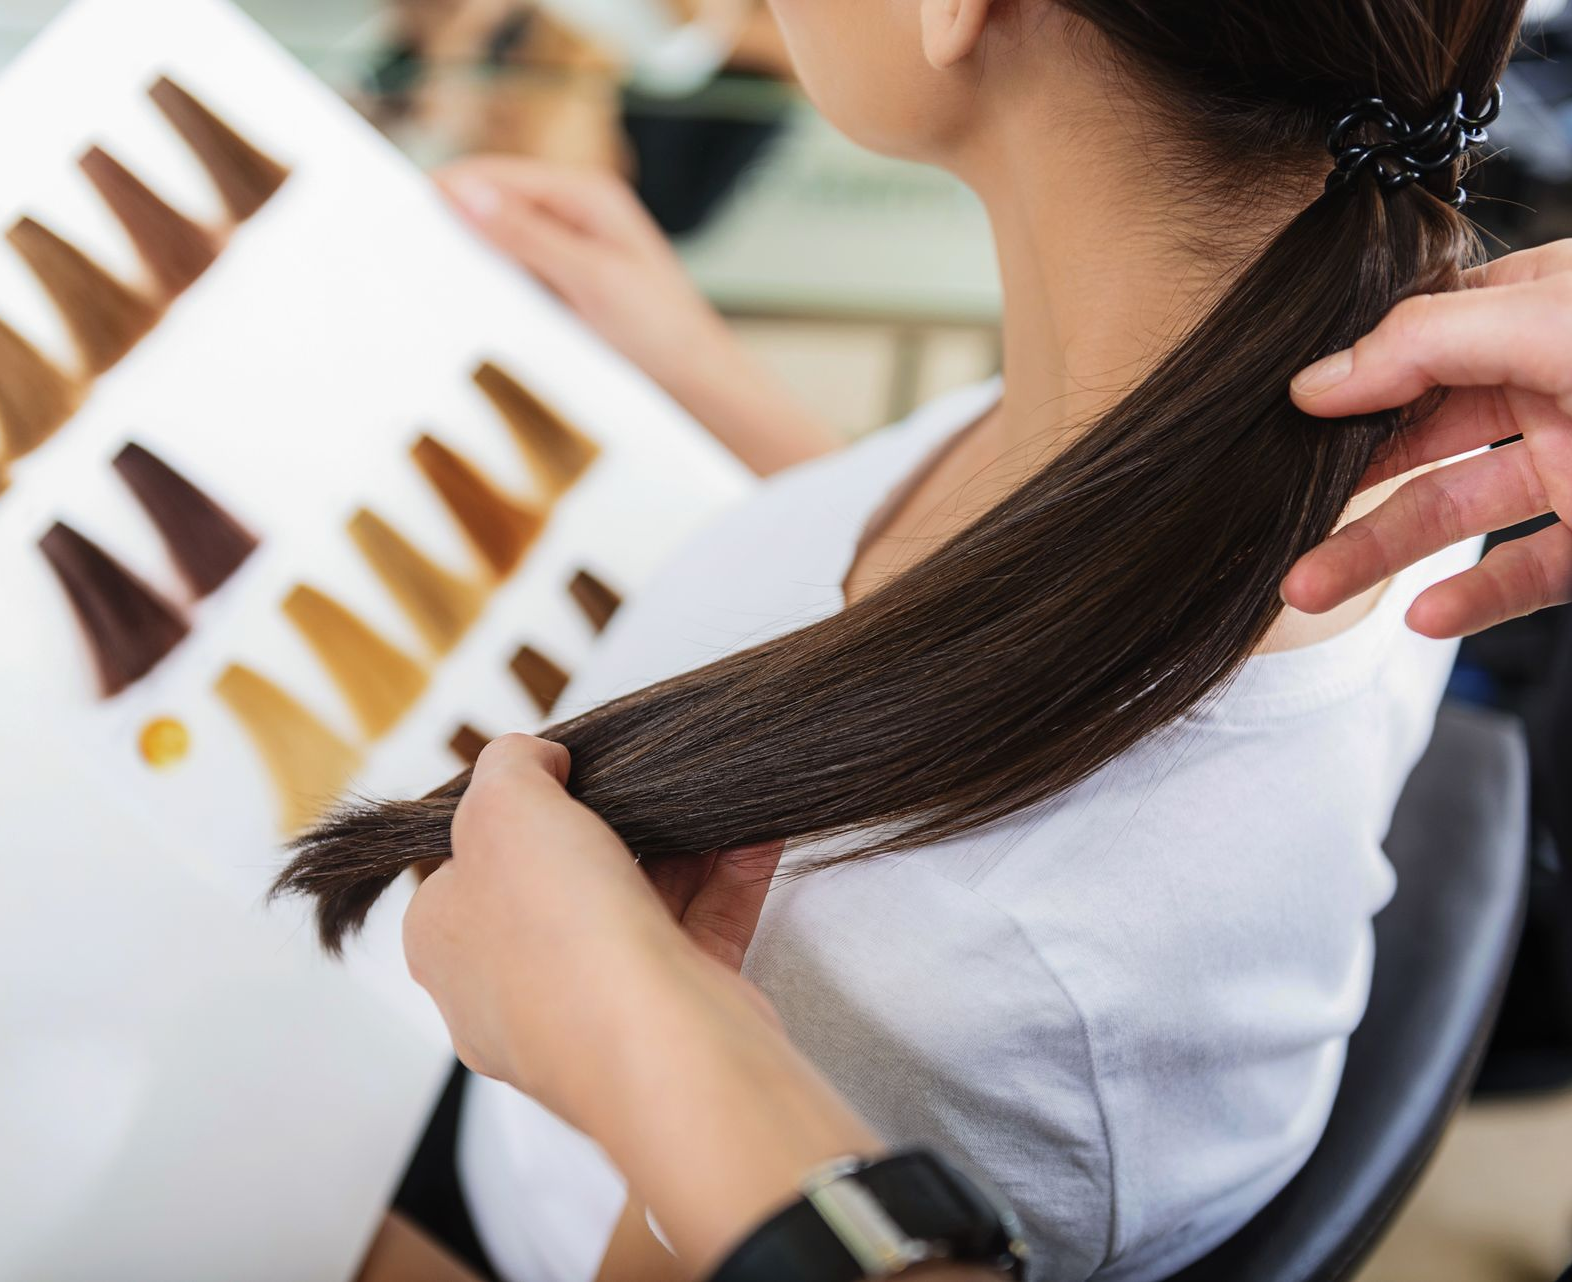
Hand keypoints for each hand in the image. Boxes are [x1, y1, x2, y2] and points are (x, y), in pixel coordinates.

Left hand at [402, 733, 781, 1125]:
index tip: (556, 772)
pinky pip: (699, 932)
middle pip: (559, 883)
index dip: (509, 810)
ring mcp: (593, 1007)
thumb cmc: (561, 935)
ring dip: (676, 847)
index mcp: (448, 943)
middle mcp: (512, 986)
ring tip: (706, 794)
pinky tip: (751, 834)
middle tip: (638, 779)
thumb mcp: (503, 805)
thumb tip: (533, 759)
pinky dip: (727, 880)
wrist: (658, 1043)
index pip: (465, 865)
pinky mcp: (667, 1015)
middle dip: (607, 826)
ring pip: (637, 907)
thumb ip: (508, 764)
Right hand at [435, 157, 728, 392]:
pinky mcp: (567, 286)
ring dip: (470, 260)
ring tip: (431, 283)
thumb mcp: (591, 280)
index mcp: (587, 196)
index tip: (404, 214)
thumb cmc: (661, 332)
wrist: (696, 384)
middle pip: (494, 204)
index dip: (448, 189)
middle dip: (454, 225)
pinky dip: (491, 287)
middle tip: (407, 253)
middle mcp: (576, 215)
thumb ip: (528, 236)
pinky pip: (515, 275)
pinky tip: (469, 309)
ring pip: (501, 243)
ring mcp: (571, 251)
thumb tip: (466, 194)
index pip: (497, 174)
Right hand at [1282, 241, 1571, 637]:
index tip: (1286, 415)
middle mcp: (1555, 384)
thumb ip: (1432, 343)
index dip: (1352, 375)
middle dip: (1345, 481)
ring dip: (1378, 551)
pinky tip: (1423, 615)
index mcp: (1547, 311)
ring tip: (1308, 584)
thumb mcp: (1562, 329)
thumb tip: (1322, 378)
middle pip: (1422, 431)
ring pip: (1455, 509)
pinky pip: (1522, 572)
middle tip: (1278, 521)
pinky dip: (1470, 600)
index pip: (1422, 335)